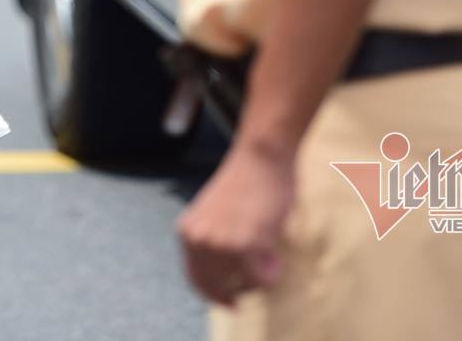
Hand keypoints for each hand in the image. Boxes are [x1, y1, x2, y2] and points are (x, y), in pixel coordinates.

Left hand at [177, 139, 295, 305]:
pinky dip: (272, 272)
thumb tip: (228, 281)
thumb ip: (214, 244)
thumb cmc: (246, 183)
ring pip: (243, 285)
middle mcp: (199, 241)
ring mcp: (220, 245)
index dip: (213, 294)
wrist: (260, 158)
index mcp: (187, 231)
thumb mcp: (216, 216)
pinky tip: (273, 249)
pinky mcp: (245, 246)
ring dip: (260, 276)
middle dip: (238, 291)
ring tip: (268, 250)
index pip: (195, 278)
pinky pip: (262, 280)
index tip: (230, 303)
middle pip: (217, 288)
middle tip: (259, 281)